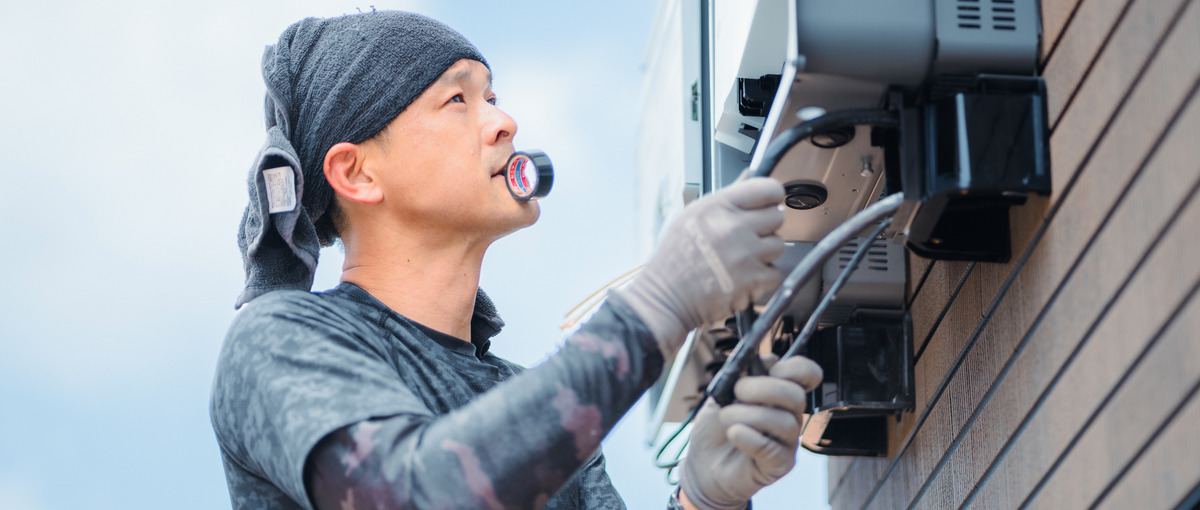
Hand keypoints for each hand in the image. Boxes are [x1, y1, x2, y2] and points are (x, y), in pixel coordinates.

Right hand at [615, 177, 784, 354]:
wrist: (666, 297)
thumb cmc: (674, 258)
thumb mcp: (693, 215)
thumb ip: (726, 197)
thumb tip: (749, 177)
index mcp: (718, 207)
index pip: (768, 188)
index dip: (771, 197)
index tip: (767, 204)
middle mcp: (734, 227)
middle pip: (777, 217)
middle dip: (765, 227)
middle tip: (746, 238)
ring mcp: (746, 255)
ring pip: (778, 245)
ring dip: (764, 254)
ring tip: (740, 259)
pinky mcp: (753, 280)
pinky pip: (775, 272)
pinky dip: (762, 278)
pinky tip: (742, 277)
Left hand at [679, 356, 822, 509]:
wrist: (703, 463)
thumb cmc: (717, 428)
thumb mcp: (722, 394)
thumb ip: (740, 375)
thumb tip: (757, 360)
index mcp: (779, 394)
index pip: (806, 375)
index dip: (796, 367)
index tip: (770, 368)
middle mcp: (789, 416)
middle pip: (796, 396)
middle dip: (764, 388)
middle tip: (737, 391)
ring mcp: (786, 442)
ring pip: (784, 422)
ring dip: (749, 415)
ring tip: (726, 417)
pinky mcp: (778, 465)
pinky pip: (772, 449)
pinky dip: (749, 437)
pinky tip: (734, 434)